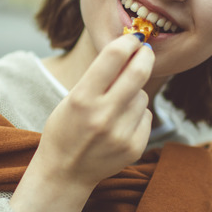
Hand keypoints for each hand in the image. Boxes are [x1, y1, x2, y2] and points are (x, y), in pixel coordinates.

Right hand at [31, 33, 154, 188]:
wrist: (65, 172)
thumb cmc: (66, 129)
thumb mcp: (71, 99)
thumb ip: (98, 77)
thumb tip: (129, 49)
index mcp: (81, 98)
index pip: (113, 57)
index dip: (128, 42)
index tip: (134, 38)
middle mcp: (103, 116)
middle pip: (138, 72)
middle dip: (145, 56)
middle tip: (145, 51)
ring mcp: (121, 134)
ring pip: (143, 96)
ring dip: (134, 93)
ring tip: (116, 106)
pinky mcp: (134, 148)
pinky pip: (146, 116)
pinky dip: (137, 115)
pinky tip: (120, 124)